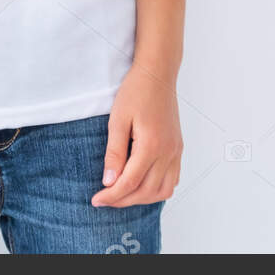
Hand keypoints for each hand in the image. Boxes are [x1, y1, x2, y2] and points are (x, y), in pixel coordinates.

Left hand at [92, 66, 181, 206]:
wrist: (157, 74)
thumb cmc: (136, 91)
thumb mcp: (117, 120)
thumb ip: (114, 152)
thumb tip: (109, 181)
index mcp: (151, 145)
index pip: (130, 182)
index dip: (112, 195)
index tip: (96, 200)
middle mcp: (168, 152)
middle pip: (146, 191)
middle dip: (124, 200)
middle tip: (105, 199)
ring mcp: (176, 151)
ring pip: (163, 190)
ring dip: (142, 198)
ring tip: (122, 195)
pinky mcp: (178, 148)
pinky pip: (172, 179)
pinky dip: (157, 189)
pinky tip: (142, 184)